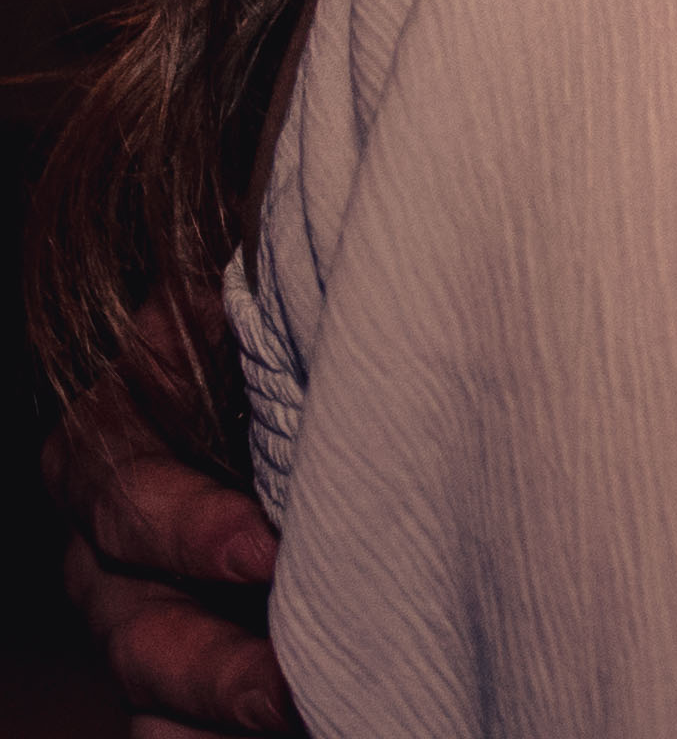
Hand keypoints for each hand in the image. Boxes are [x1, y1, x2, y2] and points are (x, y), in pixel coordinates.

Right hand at [48, 314, 293, 736]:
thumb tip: (278, 255)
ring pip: (153, 699)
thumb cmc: (264, 317)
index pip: (128, 501)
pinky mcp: (184, 664)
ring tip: (295, 721)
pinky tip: (288, 734)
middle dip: (216, 669)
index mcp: (111, 446)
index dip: (189, 531)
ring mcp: (143, 614)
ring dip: (217, 721)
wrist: (274, 357)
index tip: (263, 551)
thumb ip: (260, 303)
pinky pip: (174, 726)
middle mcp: (112, 547)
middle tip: (291, 689)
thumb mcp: (242, 294)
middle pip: (140, 632)